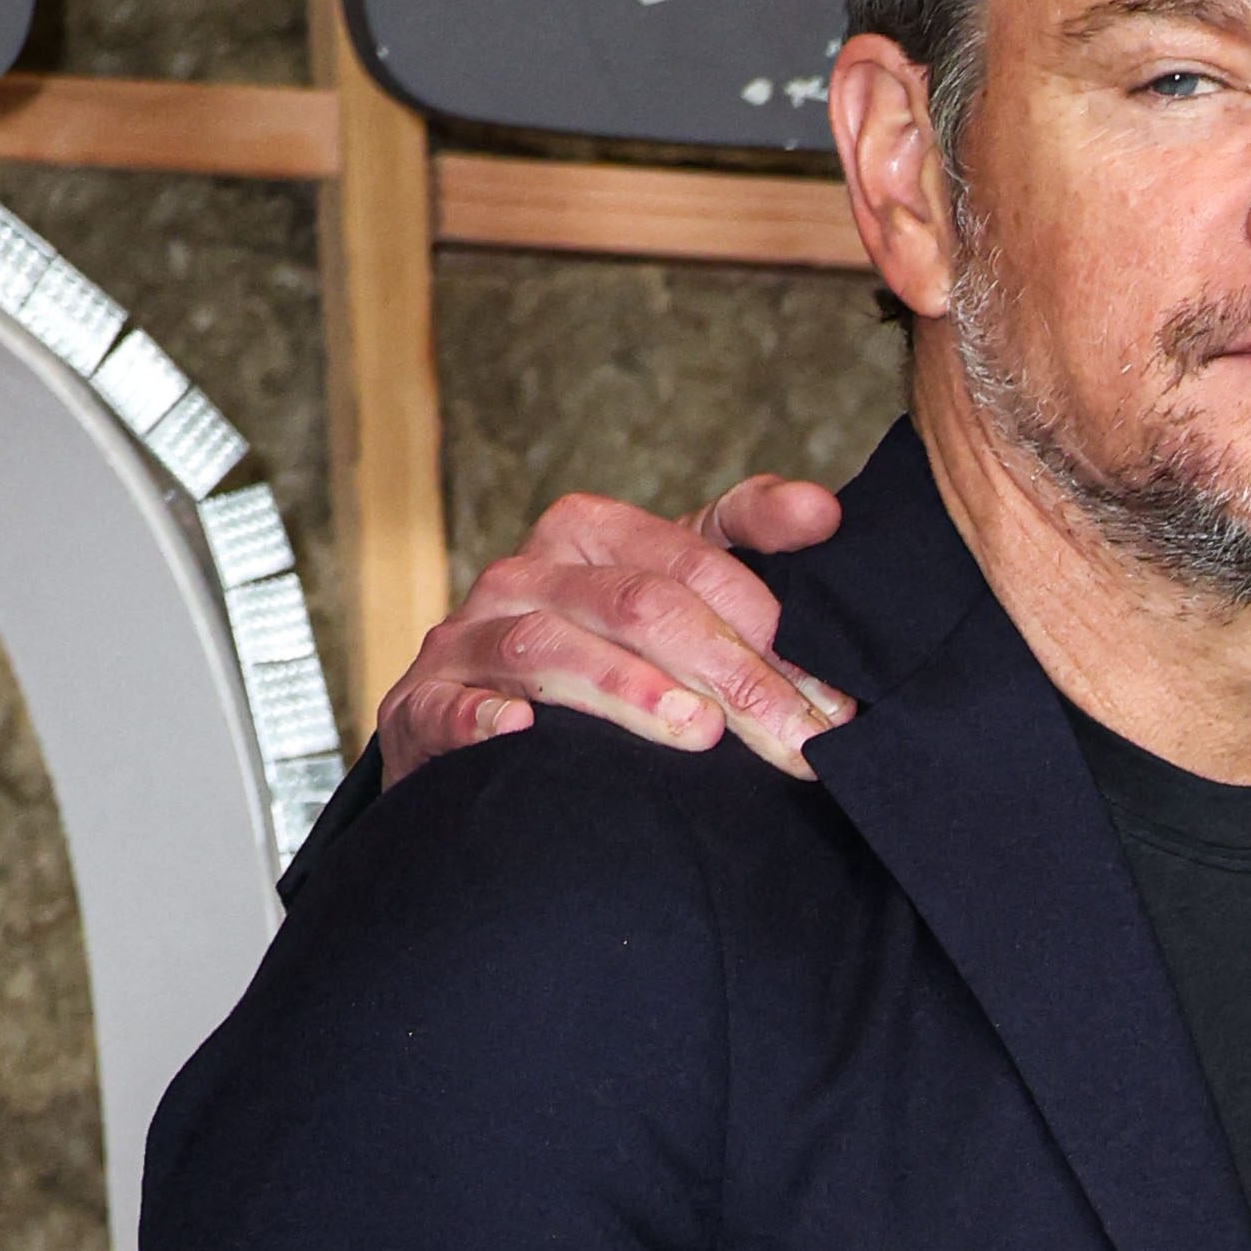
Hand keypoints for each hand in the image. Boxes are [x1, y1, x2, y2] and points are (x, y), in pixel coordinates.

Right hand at [374, 476, 856, 779]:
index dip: (767, 621)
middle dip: (729, 674)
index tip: (832, 693)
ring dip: (628, 690)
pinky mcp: (418, 706)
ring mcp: (467, 638)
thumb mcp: (672, 580)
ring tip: (699, 734)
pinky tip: (522, 733)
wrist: (476, 719)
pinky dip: (481, 718)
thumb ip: (745, 536)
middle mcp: (524, 574)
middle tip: (795, 738)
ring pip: (550, 650)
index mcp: (589, 531)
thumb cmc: (599, 645)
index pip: (691, 560)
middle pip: (637, 605)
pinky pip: (445, 707)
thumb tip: (825, 513)